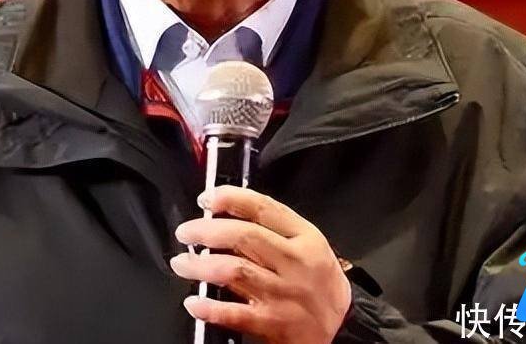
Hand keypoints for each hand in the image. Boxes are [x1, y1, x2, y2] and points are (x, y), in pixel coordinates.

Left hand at [171, 185, 351, 343]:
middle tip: (186, 232)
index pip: (264, 208)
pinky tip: (194, 302)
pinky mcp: (274, 324)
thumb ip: (274, 230)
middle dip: (206, 231)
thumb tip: (225, 217)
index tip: (207, 198)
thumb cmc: (320, 282)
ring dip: (200, 265)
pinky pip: (236, 313)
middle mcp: (295, 263)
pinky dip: (210, 308)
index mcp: (305, 237)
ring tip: (182, 263)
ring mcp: (284, 293)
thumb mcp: (309, 245)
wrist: (344, 327)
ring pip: (234, 271)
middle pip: (244, 237)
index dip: (231, 198)